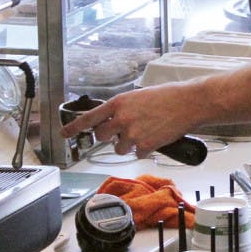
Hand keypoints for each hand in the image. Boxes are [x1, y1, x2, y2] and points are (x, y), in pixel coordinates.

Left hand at [60, 84, 198, 157]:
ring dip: (128, 144)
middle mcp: (121, 118)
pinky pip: (137, 154)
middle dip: (109, 137)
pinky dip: (144, 150)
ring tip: (145, 132)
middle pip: (102, 136)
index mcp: (118, 103)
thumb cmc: (167, 96)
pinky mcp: (145, 146)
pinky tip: (155, 137)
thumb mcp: (138, 97)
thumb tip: (113, 120)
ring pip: (119, 148)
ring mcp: (132, 134)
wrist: (187, 103)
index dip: (74, 127)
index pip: (89, 117)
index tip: (63, 133)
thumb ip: (122, 109)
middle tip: (121, 132)